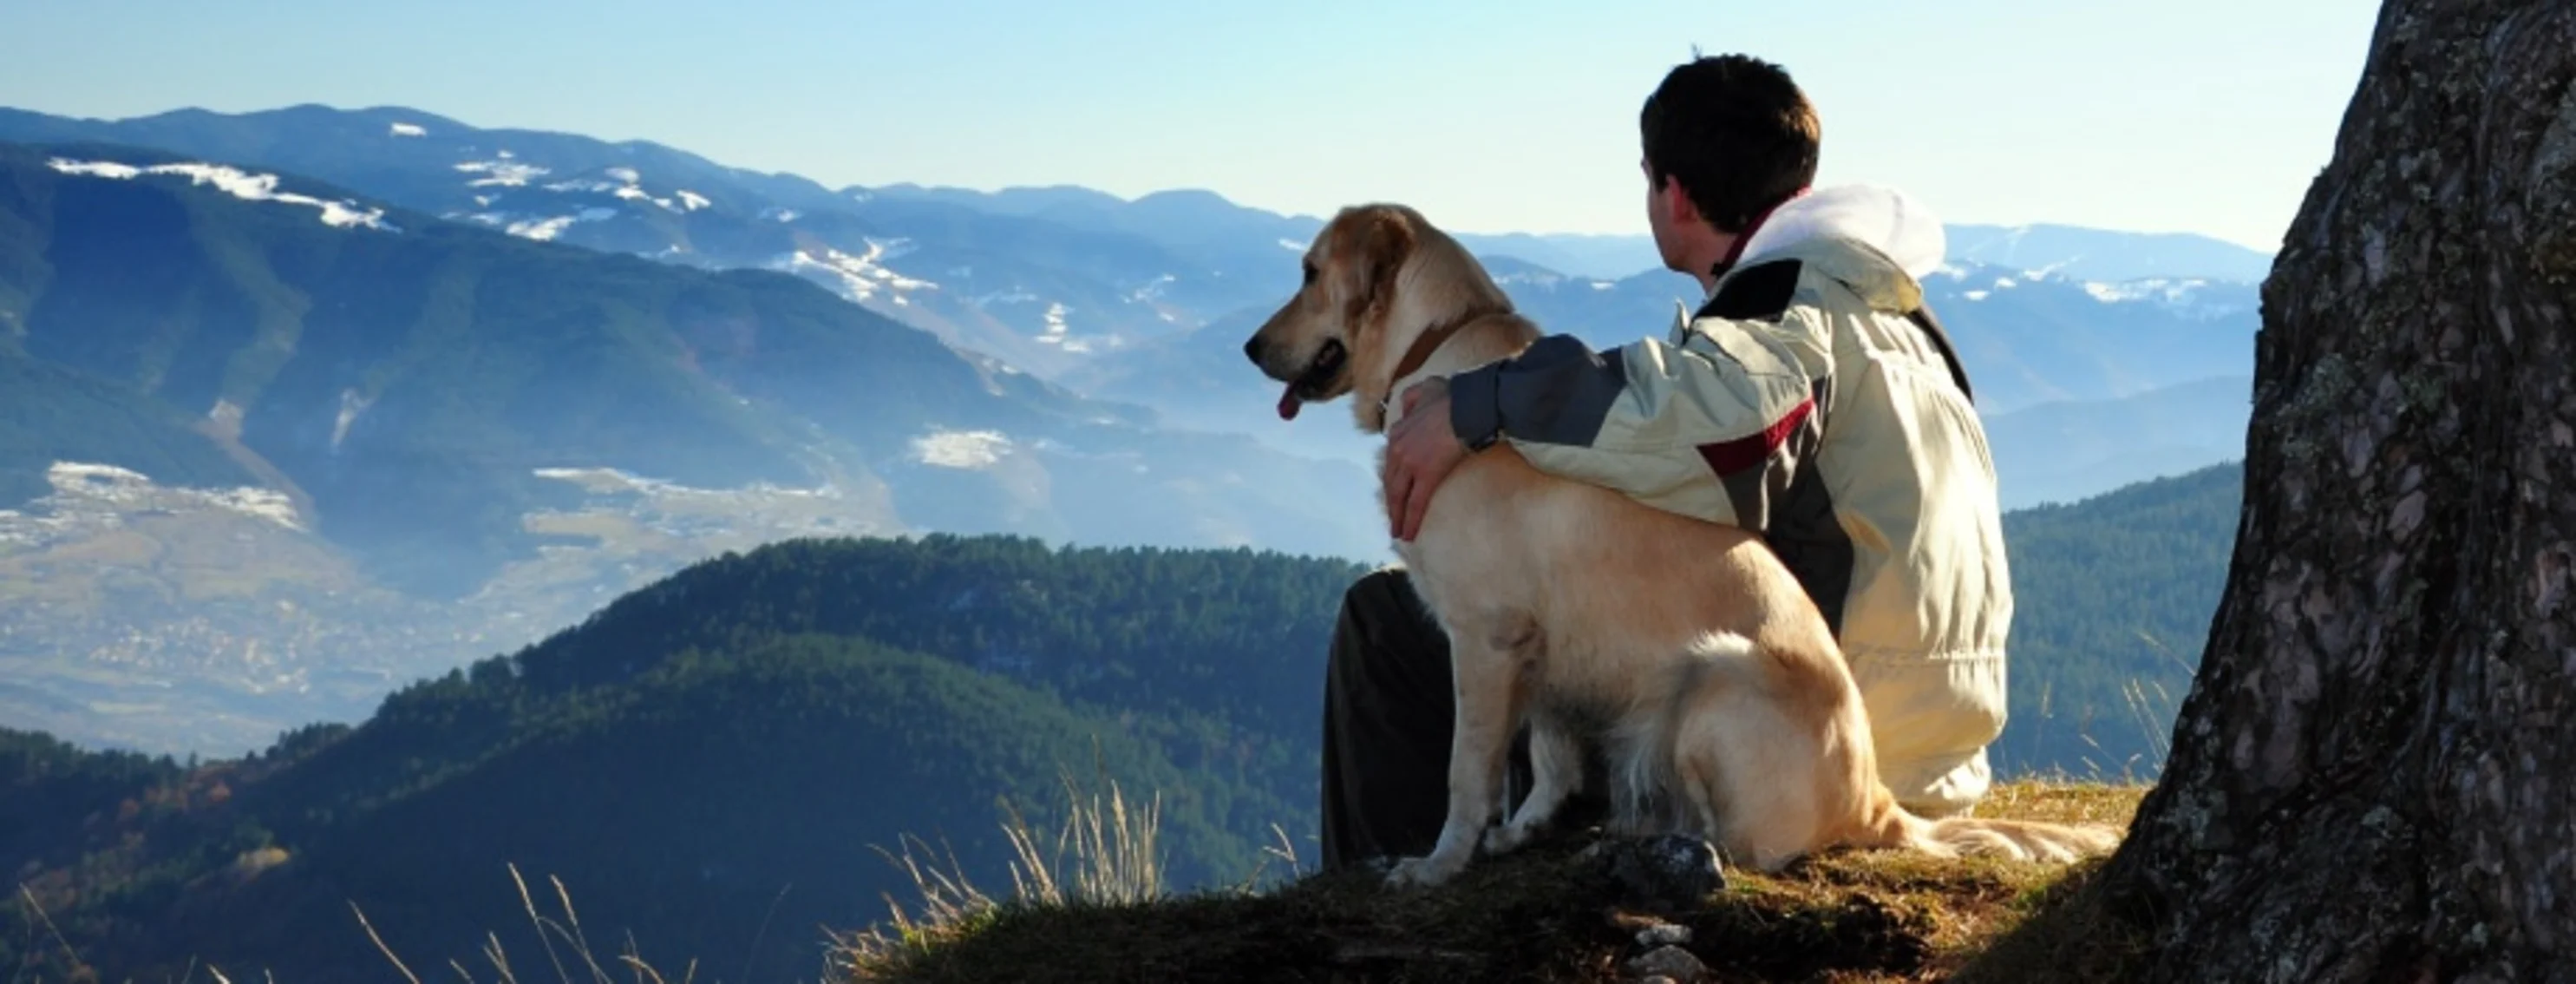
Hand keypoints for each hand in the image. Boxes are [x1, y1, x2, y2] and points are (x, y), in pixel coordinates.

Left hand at [1381, 377, 1471, 541]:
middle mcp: (1398, 449)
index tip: (1392, 494)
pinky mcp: (1425, 476)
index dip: (1391, 480)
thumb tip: (1406, 408)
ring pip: (1398, 496)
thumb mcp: (1424, 389)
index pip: (1390, 463)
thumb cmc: (1452, 398)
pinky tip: (1408, 534)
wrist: (1467, 407)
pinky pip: (1415, 503)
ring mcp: (1409, 464)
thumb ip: (1411, 399)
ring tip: (1399, 532)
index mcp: (1397, 431)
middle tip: (1392, 521)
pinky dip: (1410, 521)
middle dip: (1391, 504)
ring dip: (1397, 517)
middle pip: (1390, 483)